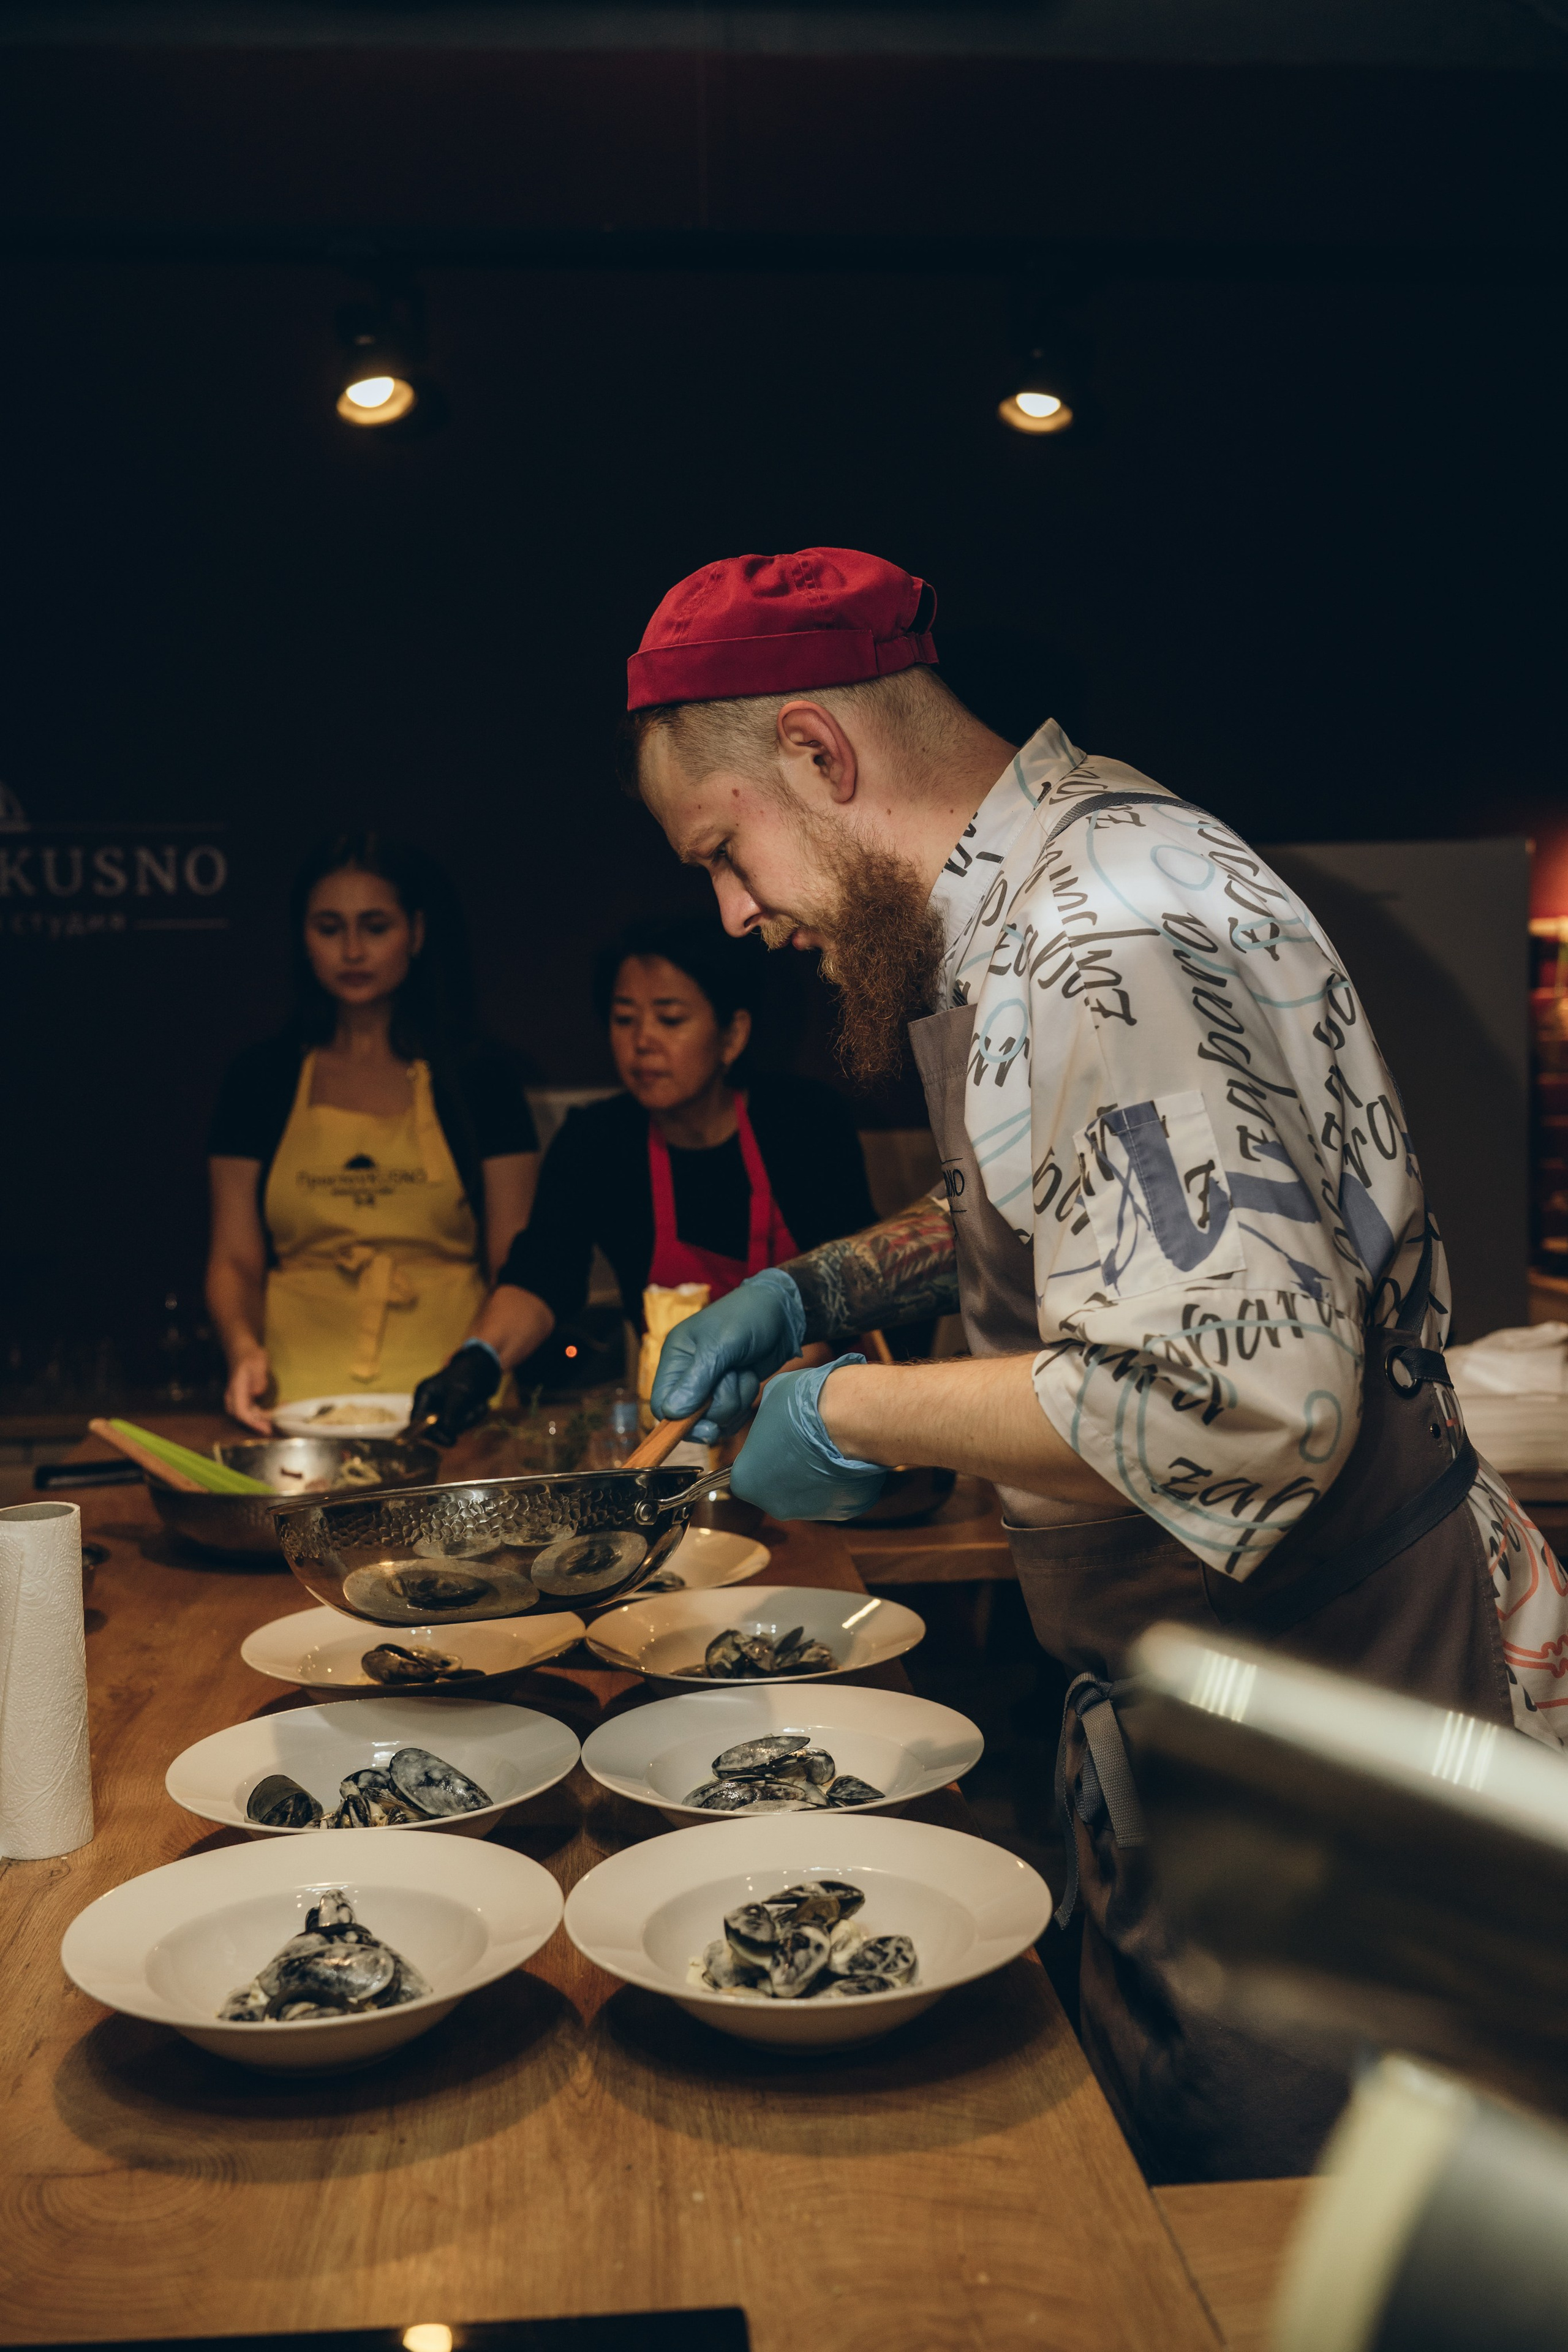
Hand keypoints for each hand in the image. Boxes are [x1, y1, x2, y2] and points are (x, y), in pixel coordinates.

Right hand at [224, 1349, 273, 1433]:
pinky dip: (263, 1413)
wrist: (242, 1351)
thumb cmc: (251, 1356)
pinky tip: (276, 1410)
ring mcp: (237, 1399)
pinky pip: (251, 1411)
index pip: (241, 1412)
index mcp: (236, 1389)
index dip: (253, 1422)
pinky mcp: (243, 1399)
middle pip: (244, 1417)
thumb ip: (259, 1377)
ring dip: (263, 1419)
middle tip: (276, 1426)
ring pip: (248, 1416)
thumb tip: (258, 1393)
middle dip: (260, 1424)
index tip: (266, 1428)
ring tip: (279, 1417)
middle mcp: (233, 1397)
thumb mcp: (258, 1362)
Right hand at [410, 1340, 500, 1444]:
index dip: (431, 1434)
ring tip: (480, 1406)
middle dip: (457, 1425)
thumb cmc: (468, 1375)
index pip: (417, 1422)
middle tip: (474, 1415)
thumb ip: (451, 1413)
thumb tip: (447, 1432)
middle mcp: (429, 1403)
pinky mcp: (452, 1413)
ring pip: (451, 1428)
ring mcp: (441, 1409)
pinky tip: (480, 1406)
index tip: (449, 1441)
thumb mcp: (460, 1393)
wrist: (484, 1366)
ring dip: (468, 1420)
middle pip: (435, 1428)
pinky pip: (461, 1425)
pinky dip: (472, 1418)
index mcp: (424, 1394)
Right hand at [650, 1268, 806, 1441]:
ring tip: (743, 1369)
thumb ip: (697, 1379)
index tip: (707, 1425)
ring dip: (737, 1399)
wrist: (781, 1312)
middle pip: (693, 1417)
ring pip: (717, 1418)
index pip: (662, 1403)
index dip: (680, 1421)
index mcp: (676, 1358)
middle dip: (720, 1404)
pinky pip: (733, 1416)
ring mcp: (711, 1386)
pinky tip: (749, 1377)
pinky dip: (745, 1400)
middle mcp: (688, 1375)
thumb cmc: (747, 1317)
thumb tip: (671, 1412)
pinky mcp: (730, 1392)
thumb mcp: (720, 1345)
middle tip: (734, 1376)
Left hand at [729, 1355, 887, 1521]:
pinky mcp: (843, 1511)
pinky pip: (837, 1493)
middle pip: (777, 1486)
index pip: (746, 1471)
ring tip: (829, 1443)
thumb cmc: (804, 1406)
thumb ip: (765, 1421)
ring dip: (815, 1472)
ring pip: (808, 1491)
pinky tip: (847, 1454)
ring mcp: (811, 1512)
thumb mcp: (770, 1399)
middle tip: (803, 1438)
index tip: (775, 1437)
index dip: (762, 1451)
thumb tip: (774, 1419)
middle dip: (788, 1465)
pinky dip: (840, 1478)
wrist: (851, 1419)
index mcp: (747, 1481)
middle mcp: (775, 1505)